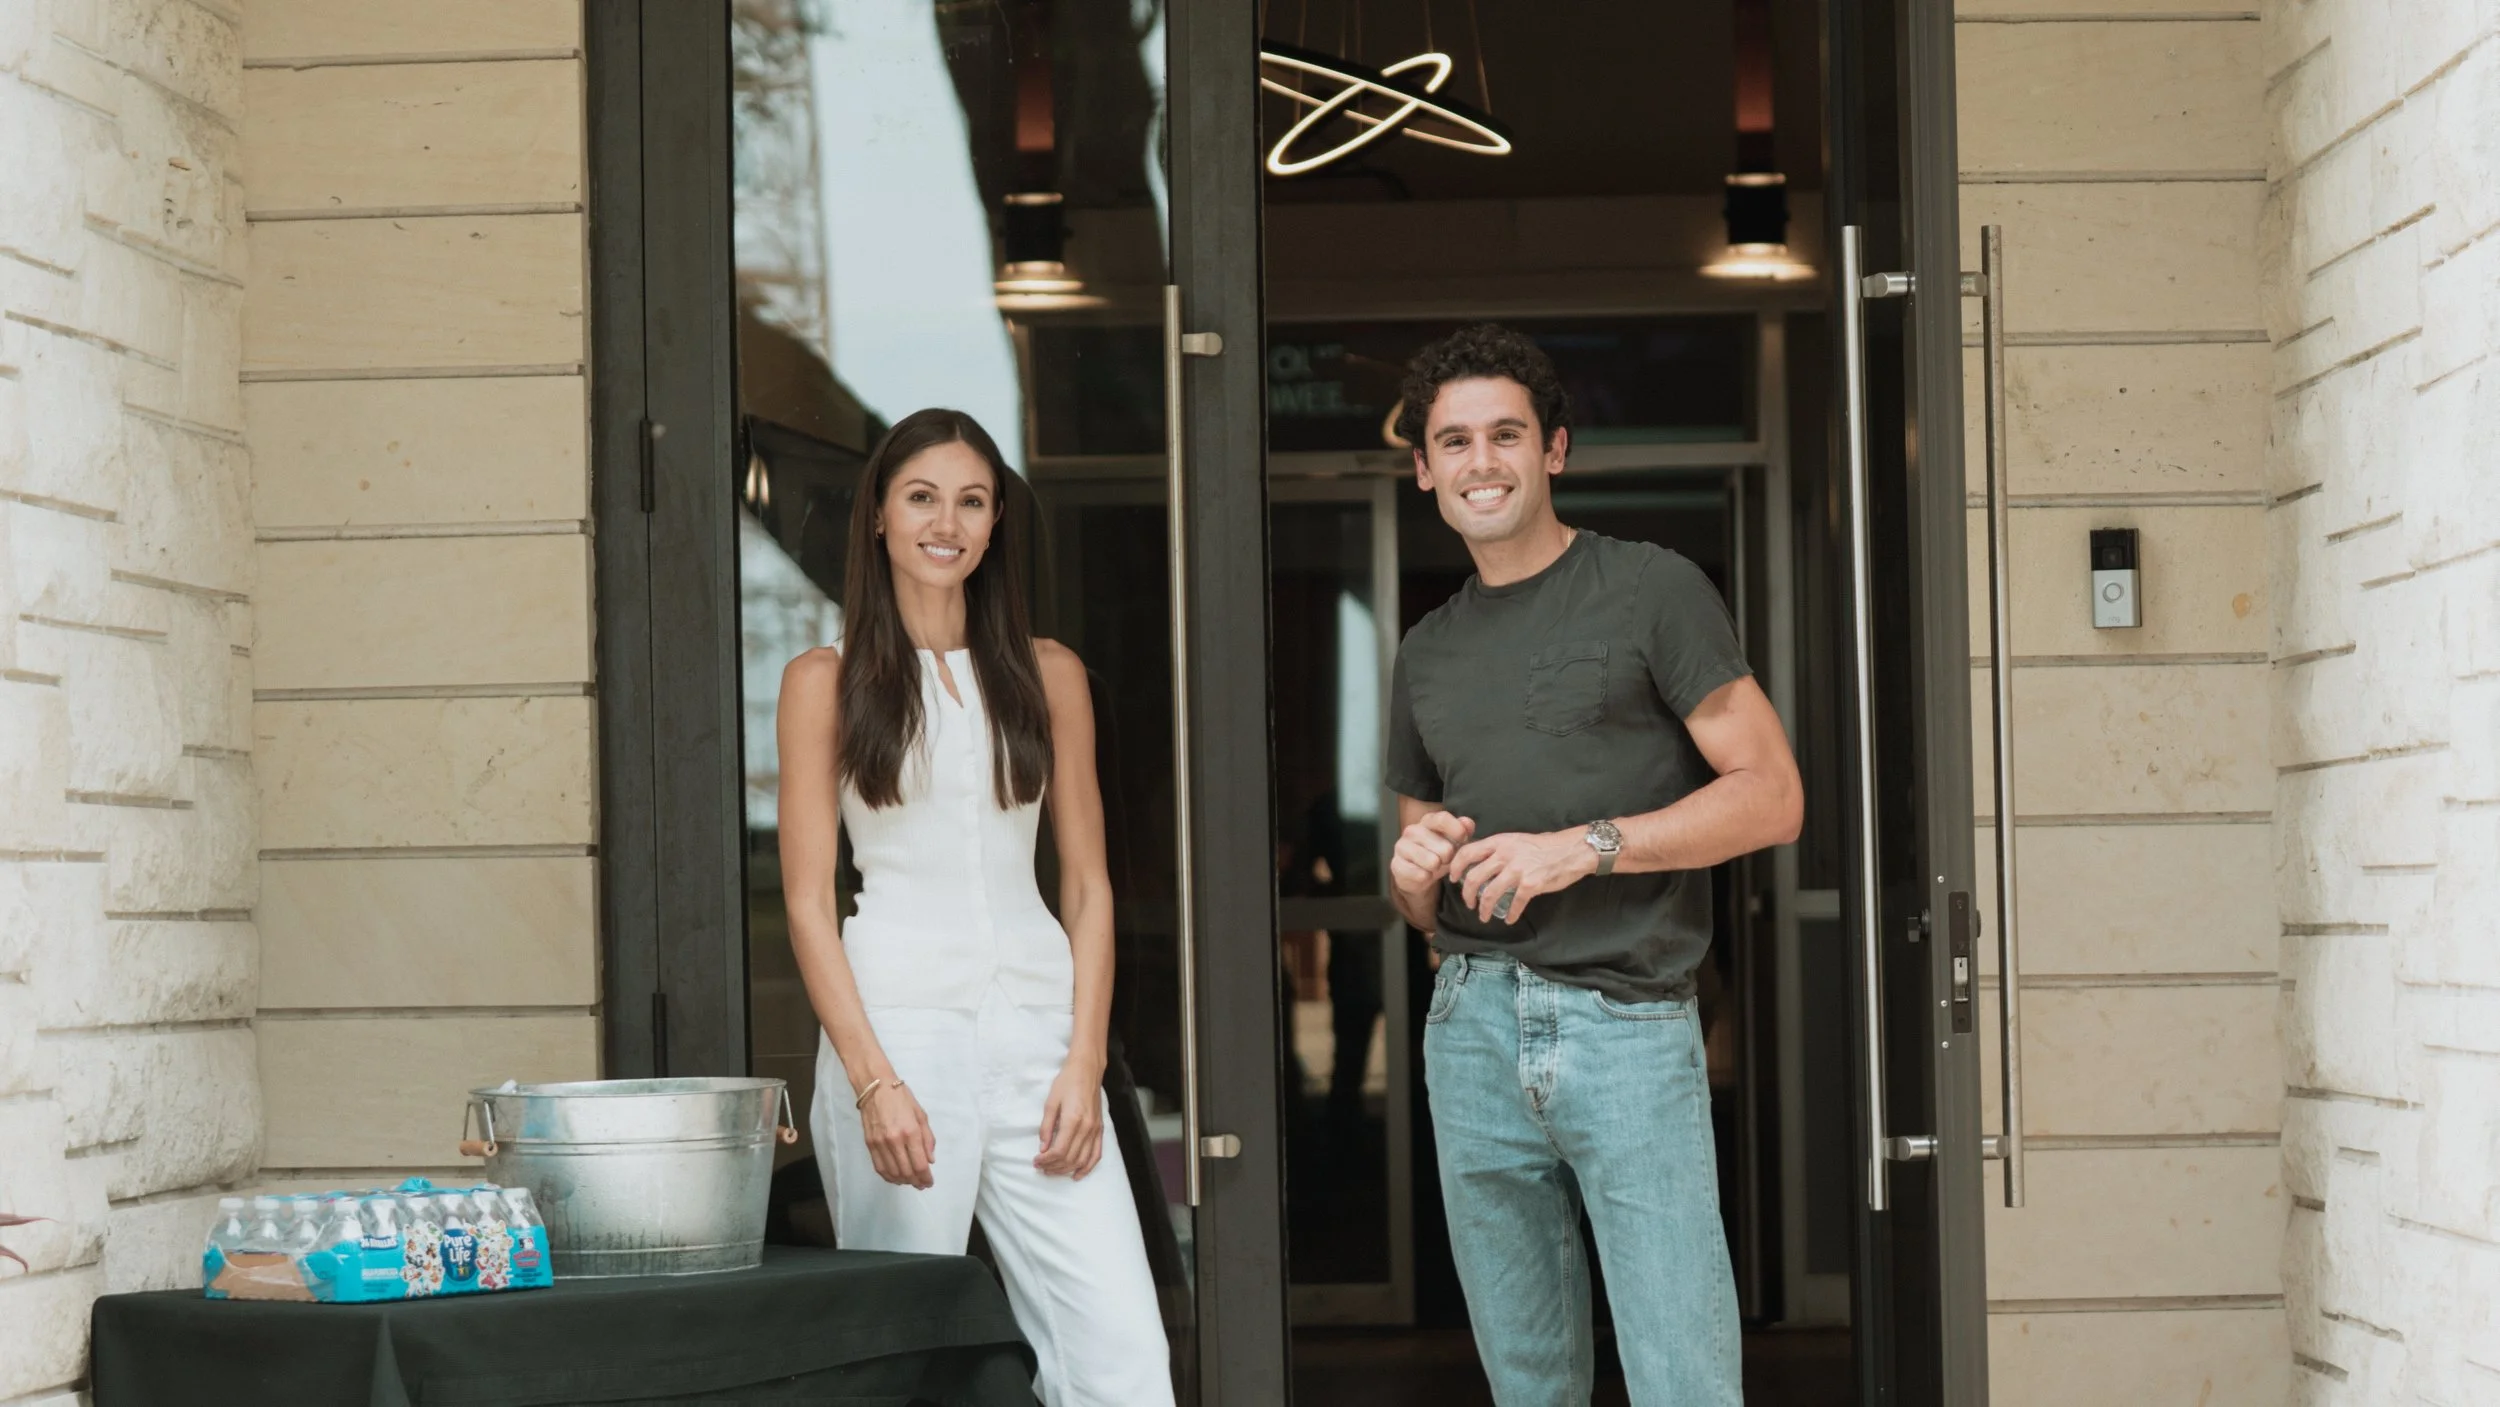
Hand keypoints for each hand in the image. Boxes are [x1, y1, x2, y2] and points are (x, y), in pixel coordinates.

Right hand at [860, 1081, 936, 1188]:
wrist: (876, 1087)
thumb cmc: (901, 1098)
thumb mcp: (921, 1114)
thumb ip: (927, 1138)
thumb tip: (930, 1160)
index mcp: (911, 1132)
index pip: (920, 1164)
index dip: (926, 1177)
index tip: (930, 1182)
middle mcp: (895, 1141)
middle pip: (907, 1172)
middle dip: (916, 1182)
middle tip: (922, 1184)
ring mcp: (880, 1144)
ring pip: (893, 1172)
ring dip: (903, 1181)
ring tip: (910, 1182)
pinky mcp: (869, 1144)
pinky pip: (879, 1167)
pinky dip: (888, 1176)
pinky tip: (896, 1178)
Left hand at [1035, 1060, 1104, 1178]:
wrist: (1087, 1070)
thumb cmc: (1067, 1082)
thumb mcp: (1050, 1102)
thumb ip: (1046, 1127)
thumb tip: (1042, 1148)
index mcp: (1073, 1120)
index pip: (1059, 1151)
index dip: (1046, 1160)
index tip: (1036, 1161)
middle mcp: (1086, 1128)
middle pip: (1070, 1158)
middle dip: (1053, 1167)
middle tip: (1041, 1167)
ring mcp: (1095, 1130)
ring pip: (1082, 1160)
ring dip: (1067, 1169)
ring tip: (1053, 1171)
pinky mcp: (1100, 1130)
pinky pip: (1096, 1154)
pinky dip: (1087, 1167)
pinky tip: (1077, 1175)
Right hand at [1391, 811, 1474, 902]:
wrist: (1418, 874)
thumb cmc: (1437, 854)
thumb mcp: (1453, 841)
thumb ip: (1462, 830)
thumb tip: (1468, 824)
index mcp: (1427, 821)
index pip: (1442, 819)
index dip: (1457, 830)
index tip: (1464, 840)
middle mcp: (1412, 830)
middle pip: (1444, 847)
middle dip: (1449, 858)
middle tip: (1445, 859)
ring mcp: (1402, 847)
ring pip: (1432, 862)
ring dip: (1437, 868)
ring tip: (1434, 866)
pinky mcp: (1396, 864)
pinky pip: (1421, 874)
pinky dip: (1426, 877)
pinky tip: (1424, 874)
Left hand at [1448, 829, 1597, 923]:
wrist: (1572, 850)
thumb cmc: (1544, 846)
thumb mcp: (1516, 840)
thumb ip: (1499, 850)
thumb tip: (1481, 863)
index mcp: (1499, 842)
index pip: (1467, 852)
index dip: (1455, 867)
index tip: (1453, 878)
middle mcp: (1505, 855)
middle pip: (1474, 877)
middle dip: (1467, 894)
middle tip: (1469, 903)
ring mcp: (1517, 870)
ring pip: (1490, 893)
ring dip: (1483, 909)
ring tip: (1483, 916)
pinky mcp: (1531, 884)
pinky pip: (1514, 903)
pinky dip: (1510, 914)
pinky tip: (1509, 918)